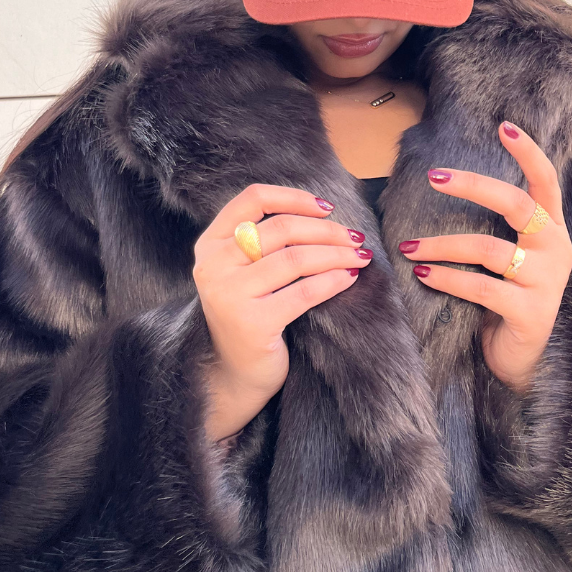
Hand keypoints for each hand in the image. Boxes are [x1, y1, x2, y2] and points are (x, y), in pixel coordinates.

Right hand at [193, 183, 372, 441]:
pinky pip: (304, 292)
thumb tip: (325, 212)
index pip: (252, 199)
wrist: (234, 374)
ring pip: (296, 258)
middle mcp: (213, 265)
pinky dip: (332, 281)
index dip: (293, 197)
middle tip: (355, 237)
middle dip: (327, 231)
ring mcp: (230, 294)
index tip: (327, 207)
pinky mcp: (253, 322)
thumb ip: (265, 240)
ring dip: (337, 254)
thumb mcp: (243, 270)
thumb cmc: (249, 314)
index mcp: (211, 244)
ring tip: (360, 256)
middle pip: (281, 229)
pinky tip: (349, 279)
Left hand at [399, 121, 571, 392]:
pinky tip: (423, 275)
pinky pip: (482, 287)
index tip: (504, 126)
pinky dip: (448, 278)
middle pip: (517, 204)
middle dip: (474, 186)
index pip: (546, 182)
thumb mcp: (509, 258)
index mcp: (552, 231)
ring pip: (489, 249)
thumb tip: (446, 184)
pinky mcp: (530, 313)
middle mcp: (556, 250)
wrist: (523, 360)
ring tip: (409, 248)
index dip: (529, 153)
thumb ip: (496, 227)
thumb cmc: (508, 300)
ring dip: (442, 245)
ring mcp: (546, 282)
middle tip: (434, 176)